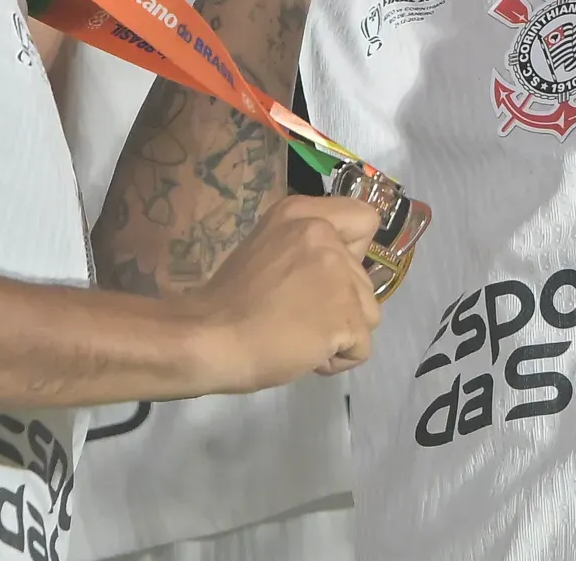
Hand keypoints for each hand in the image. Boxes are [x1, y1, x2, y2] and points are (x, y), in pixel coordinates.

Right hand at [192, 194, 383, 389]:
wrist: (207, 339)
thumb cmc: (227, 304)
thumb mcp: (267, 251)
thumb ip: (303, 252)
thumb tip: (330, 281)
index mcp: (301, 214)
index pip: (364, 219)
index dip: (353, 252)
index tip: (326, 274)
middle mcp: (324, 236)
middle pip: (363, 279)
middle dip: (338, 306)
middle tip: (295, 319)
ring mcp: (338, 275)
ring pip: (368, 314)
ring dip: (340, 334)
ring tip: (298, 339)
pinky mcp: (345, 315)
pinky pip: (361, 348)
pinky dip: (336, 361)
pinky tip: (304, 357)